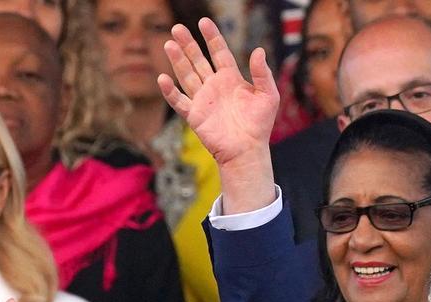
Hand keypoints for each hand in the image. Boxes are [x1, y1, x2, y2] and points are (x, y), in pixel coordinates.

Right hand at [157, 18, 278, 169]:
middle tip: (177, 28)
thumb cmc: (260, 125)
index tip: (204, 22)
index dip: (212, 37)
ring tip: (168, 44)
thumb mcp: (268, 96)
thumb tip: (258, 50)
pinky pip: (179, 101)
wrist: (248, 150)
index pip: (219, 52)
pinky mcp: (194, 115)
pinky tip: (162, 78)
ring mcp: (202, 100)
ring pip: (186, 75)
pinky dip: (170, 91)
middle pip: (198, 60)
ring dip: (177, 60)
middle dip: (188, 44)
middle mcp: (214, 86)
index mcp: (231, 78)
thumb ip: (263, 74)